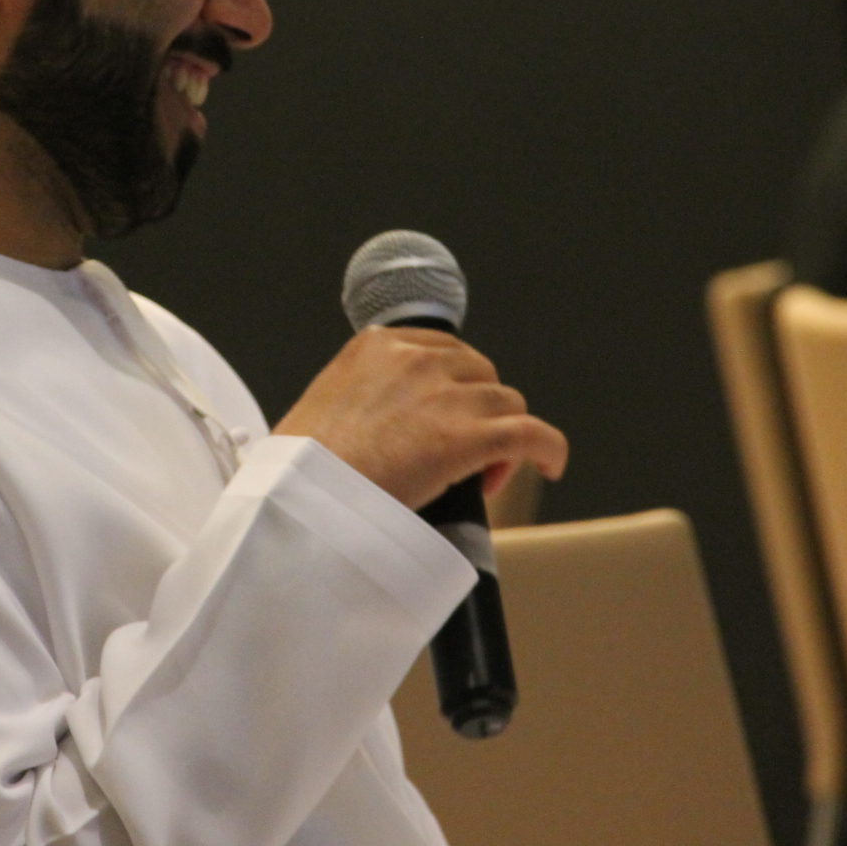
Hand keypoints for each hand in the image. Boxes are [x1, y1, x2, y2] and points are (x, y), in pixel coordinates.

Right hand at [273, 327, 568, 510]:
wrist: (296, 500)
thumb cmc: (298, 469)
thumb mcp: (321, 405)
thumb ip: (359, 397)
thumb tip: (376, 423)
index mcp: (377, 345)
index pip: (444, 352)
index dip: (454, 388)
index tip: (447, 418)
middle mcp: (416, 359)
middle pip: (480, 374)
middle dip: (478, 410)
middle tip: (462, 455)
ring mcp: (445, 396)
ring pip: (507, 404)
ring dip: (502, 437)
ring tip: (482, 477)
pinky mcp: (469, 438)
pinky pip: (532, 434)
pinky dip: (548, 448)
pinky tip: (550, 465)